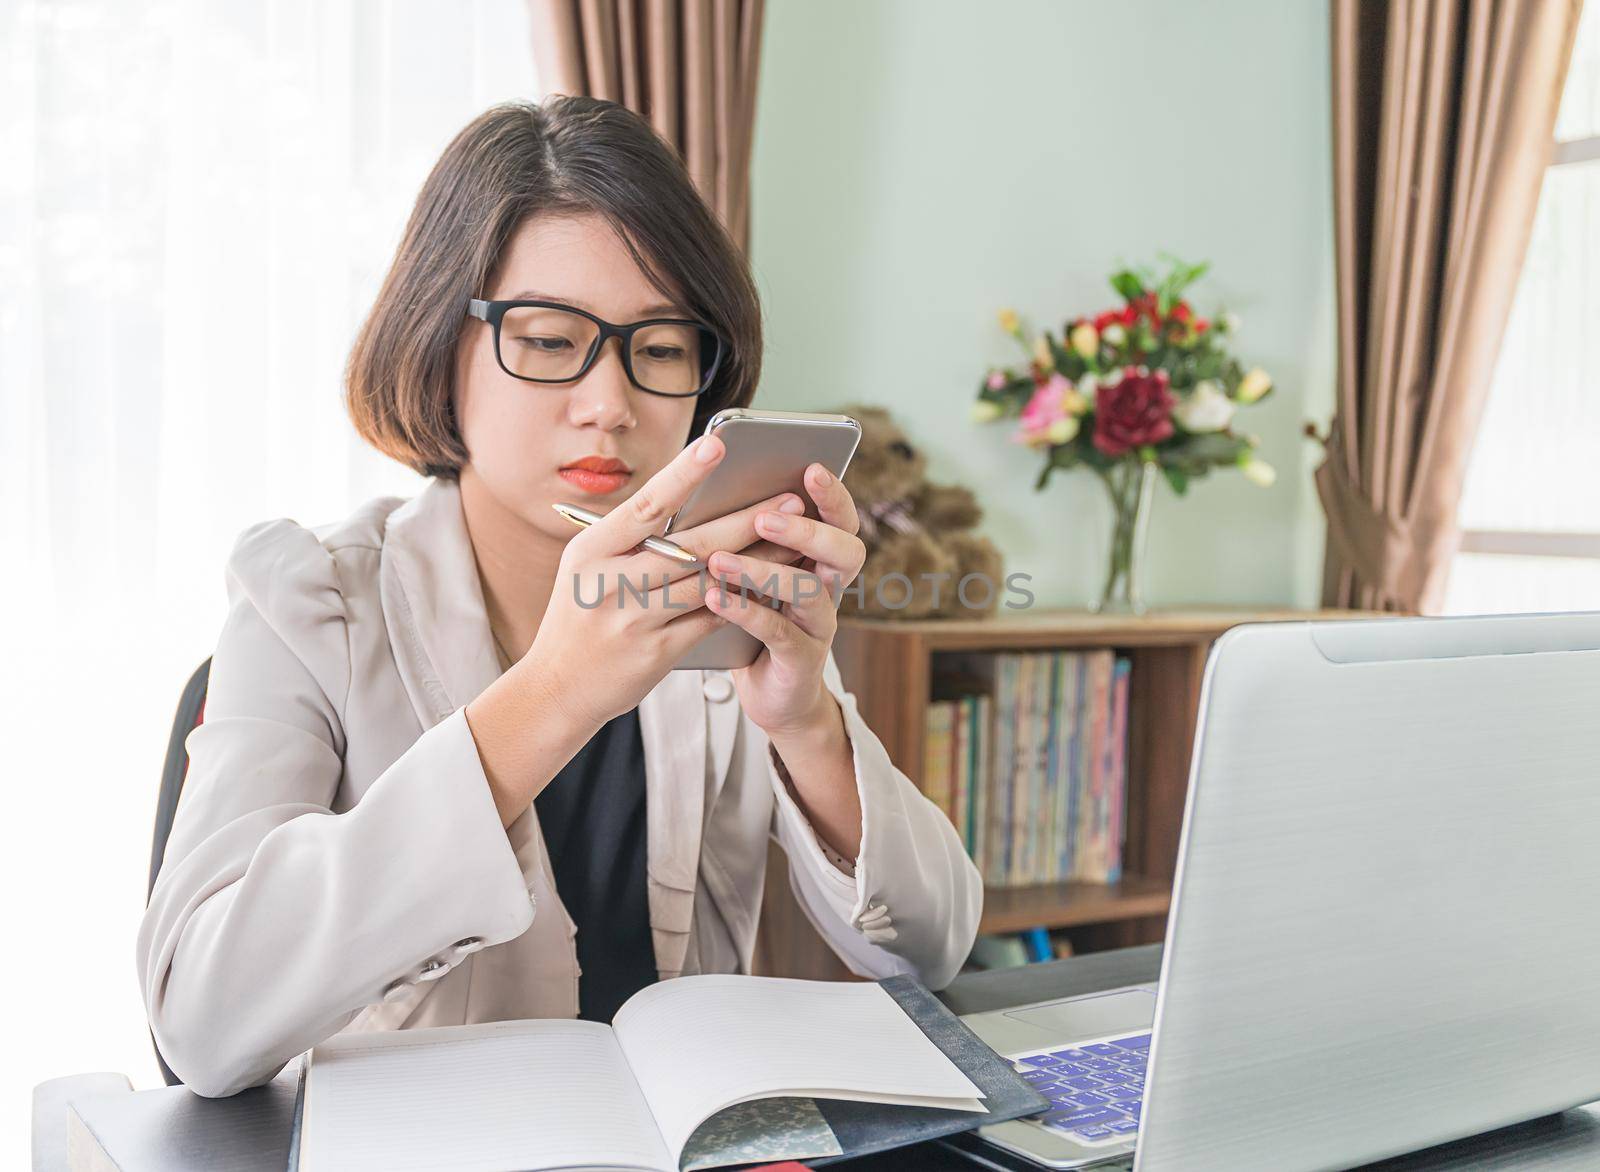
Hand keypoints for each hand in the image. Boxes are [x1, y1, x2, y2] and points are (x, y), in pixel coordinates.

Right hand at [465, 433, 806, 822]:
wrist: (556, 687)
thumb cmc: (580, 616)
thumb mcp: (587, 567)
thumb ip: (630, 538)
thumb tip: (689, 496)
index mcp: (592, 549)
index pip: (646, 505)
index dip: (683, 475)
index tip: (718, 446)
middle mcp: (612, 582)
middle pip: (692, 545)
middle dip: (747, 521)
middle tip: (790, 502)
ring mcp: (635, 619)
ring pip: (711, 582)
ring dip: (759, 561)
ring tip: (794, 543)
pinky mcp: (657, 652)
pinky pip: (711, 619)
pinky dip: (744, 600)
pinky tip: (773, 587)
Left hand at [703, 461, 866, 738]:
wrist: (767, 692)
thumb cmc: (752, 621)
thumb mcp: (751, 574)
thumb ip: (743, 538)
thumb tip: (704, 487)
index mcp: (820, 560)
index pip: (841, 520)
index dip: (832, 495)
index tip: (811, 467)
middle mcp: (829, 588)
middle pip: (845, 551)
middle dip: (808, 530)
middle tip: (767, 517)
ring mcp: (818, 625)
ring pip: (808, 591)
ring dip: (763, 571)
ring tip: (720, 559)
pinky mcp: (800, 659)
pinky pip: (779, 631)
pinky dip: (746, 611)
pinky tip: (715, 597)